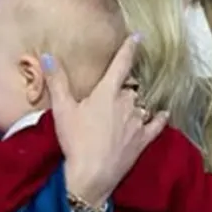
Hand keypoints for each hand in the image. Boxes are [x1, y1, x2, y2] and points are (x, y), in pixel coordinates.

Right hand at [43, 34, 169, 206]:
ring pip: (140, 105)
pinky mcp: (144, 139)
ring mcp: (137, 121)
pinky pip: (157, 124)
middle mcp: (127, 103)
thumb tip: (48, 56)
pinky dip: (160, 118)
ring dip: (134, 106)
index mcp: (107, 92)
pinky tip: (163, 114)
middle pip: (129, 88)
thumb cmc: (75, 141)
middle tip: (109, 99)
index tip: (137, 36)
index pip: (121, 64)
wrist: (90, 174)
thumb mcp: (62, 110)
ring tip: (124, 113)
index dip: (129, 48)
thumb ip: (57, 81)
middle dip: (122, 89)